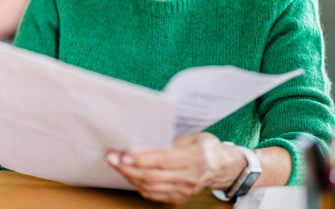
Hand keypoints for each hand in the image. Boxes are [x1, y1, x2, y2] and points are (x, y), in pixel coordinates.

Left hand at [106, 132, 240, 204]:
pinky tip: (131, 175)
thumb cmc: (206, 147)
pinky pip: (153, 195)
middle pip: (152, 176)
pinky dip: (139, 185)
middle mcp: (189, 177)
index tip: (124, 154)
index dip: (142, 159)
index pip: (163, 160)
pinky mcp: (179, 198)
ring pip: (150, 187)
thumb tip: (144, 139)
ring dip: (130, 176)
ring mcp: (184, 191)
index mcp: (194, 158)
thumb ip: (171, 140)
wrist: (222, 167)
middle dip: (128, 167)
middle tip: (112, 158)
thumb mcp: (193, 137)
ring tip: (118, 165)